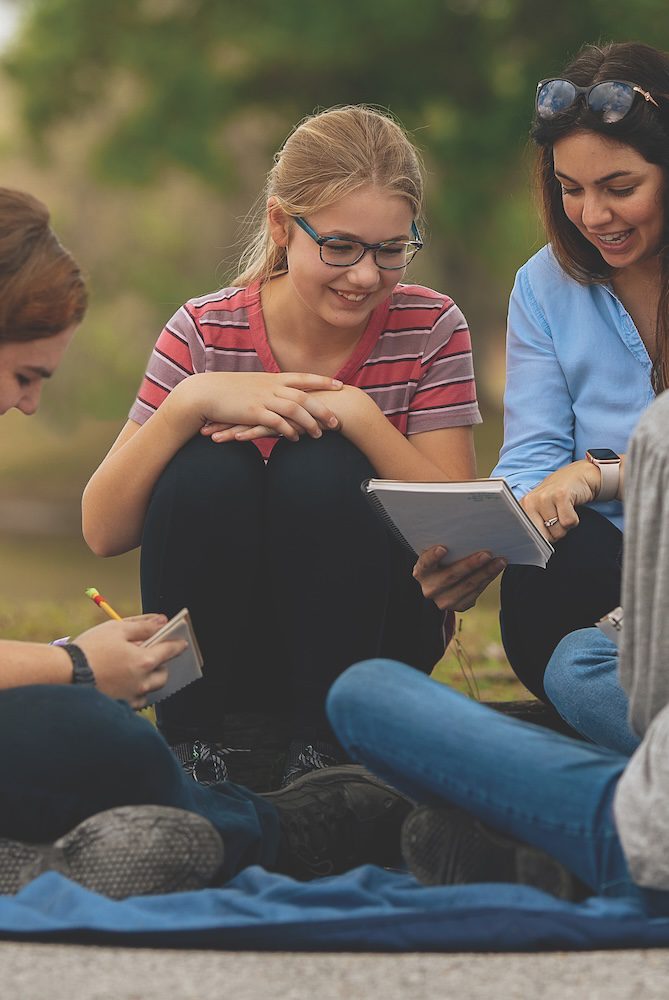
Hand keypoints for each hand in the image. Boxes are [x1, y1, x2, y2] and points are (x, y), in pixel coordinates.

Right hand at [73, 615, 186, 708]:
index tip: (183, 643)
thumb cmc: (89, 649)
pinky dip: (135, 692)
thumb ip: (143, 625)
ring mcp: (131, 698)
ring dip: (148, 680)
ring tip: (136, 670)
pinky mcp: (120, 707)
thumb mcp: (116, 629)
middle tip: (152, 657)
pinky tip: (124, 684)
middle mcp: (142, 683)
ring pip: (150, 690)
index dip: (178, 645)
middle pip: (163, 675)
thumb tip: (162, 621)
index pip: (170, 651)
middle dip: (161, 666)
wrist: (63, 675)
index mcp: (144, 661)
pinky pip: (136, 701)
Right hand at [179, 372, 342, 442]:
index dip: (323, 381)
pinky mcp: (253, 412)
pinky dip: (288, 430)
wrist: (204, 392)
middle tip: (337, 422)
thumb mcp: (252, 385)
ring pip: (294, 410)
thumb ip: (268, 389)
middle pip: (304, 396)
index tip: (340, 385)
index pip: (303, 378)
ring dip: (309, 423)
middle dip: (323, 409)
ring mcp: (263, 399)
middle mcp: (271, 387)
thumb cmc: (227, 390)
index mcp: (272, 378)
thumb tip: (280, 394)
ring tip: (319, 436)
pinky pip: (276, 422)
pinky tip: (294, 439)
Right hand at [413, 546, 505, 611]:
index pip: (425, 563)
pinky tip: (496, 569)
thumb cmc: (441, 561)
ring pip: (468, 586)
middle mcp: (430, 588)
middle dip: (470, 564)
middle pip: (451, 576)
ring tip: (500, 561)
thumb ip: (445, 545)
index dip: (433, 556)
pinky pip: (476, 593)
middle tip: (487, 554)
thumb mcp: (437, 553)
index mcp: (421, 572)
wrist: (441, 582)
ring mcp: (443, 601)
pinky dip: (488, 579)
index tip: (443, 548)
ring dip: (486, 572)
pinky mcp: (459, 606)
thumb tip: (467, 533)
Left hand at [520, 460, 601, 540]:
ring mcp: (545, 497)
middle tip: (557, 518)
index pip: (527, 534)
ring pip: (558, 531)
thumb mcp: (541, 508)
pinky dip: (574, 519)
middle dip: (554, 534)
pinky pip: (569, 522)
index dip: (540, 540)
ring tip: (564, 510)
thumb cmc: (559, 495)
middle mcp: (530, 501)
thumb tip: (535, 547)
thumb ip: (535, 524)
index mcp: (523, 506)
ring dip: (565, 525)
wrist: (579, 475)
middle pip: (544, 537)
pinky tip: (571, 507)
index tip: (546, 533)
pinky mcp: (561, 495)